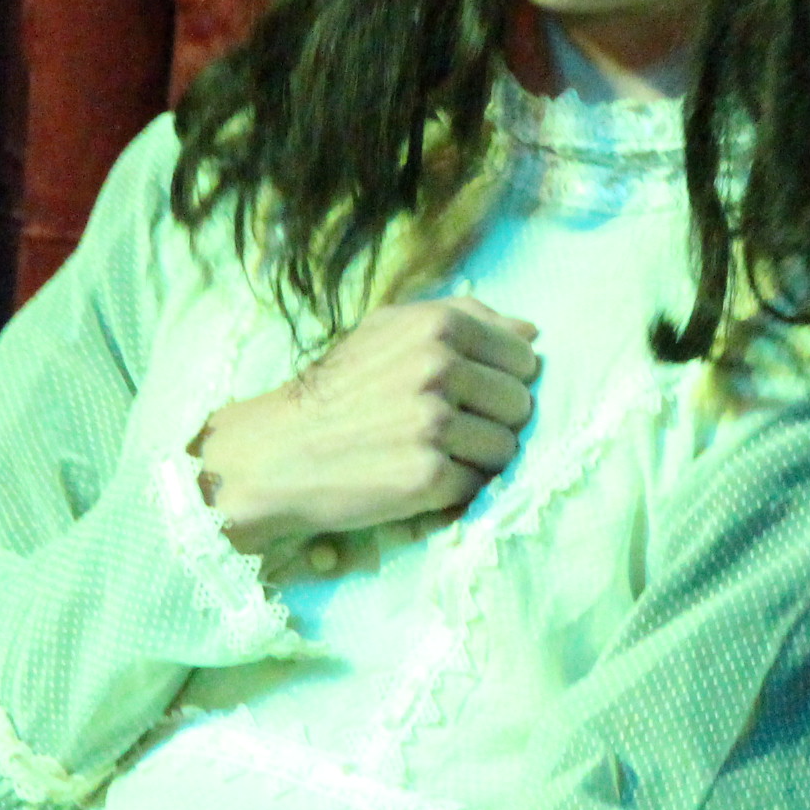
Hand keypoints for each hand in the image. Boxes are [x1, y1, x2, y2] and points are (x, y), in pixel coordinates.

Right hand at [194, 298, 540, 552]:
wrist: (277, 453)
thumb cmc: (338, 390)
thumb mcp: (390, 330)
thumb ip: (464, 318)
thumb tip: (533, 332)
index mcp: (437, 325)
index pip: (523, 357)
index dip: (500, 382)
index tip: (464, 395)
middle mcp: (439, 367)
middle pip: (521, 405)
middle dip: (491, 422)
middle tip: (441, 430)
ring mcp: (434, 422)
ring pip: (506, 449)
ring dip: (476, 460)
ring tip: (427, 454)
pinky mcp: (429, 475)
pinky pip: (479, 486)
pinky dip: (455, 491)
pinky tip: (416, 480)